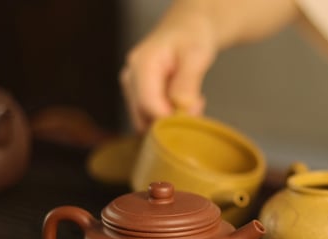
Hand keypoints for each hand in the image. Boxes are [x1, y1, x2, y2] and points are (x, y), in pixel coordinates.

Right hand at [119, 0, 297, 132]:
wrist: (187, 30)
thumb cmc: (191, 38)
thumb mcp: (196, 56)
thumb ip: (187, 84)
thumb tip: (183, 109)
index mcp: (141, 65)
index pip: (149, 106)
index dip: (173, 116)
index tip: (196, 109)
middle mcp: (130, 78)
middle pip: (145, 117)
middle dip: (172, 119)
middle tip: (197, 104)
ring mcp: (131, 88)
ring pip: (147, 121)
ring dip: (171, 119)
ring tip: (191, 100)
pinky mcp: (138, 96)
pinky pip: (150, 117)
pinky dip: (168, 116)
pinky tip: (182, 102)